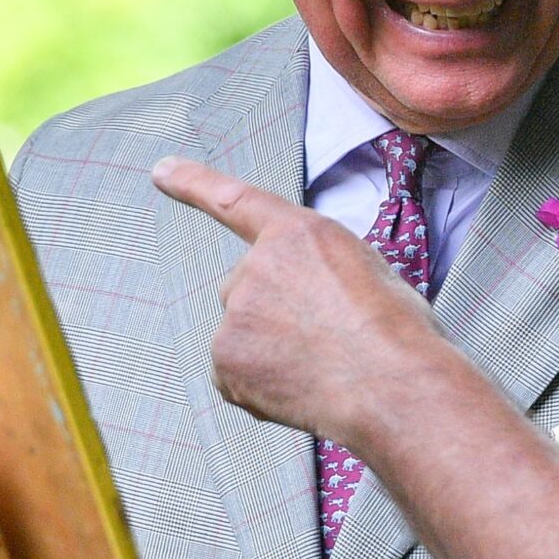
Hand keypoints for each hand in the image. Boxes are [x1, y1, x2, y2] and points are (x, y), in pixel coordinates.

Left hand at [150, 155, 450, 441]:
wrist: (393, 385)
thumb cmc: (396, 332)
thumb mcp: (368, 271)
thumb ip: (320, 271)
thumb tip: (310, 301)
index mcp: (299, 233)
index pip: (235, 200)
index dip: (193, 183)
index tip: (162, 170)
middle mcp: (257, 265)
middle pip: (247, 288)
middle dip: (276, 313)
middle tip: (325, 339)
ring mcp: (236, 313)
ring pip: (243, 332)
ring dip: (271, 349)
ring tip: (323, 365)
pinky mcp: (226, 358)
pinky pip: (235, 373)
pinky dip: (260, 385)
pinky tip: (301, 389)